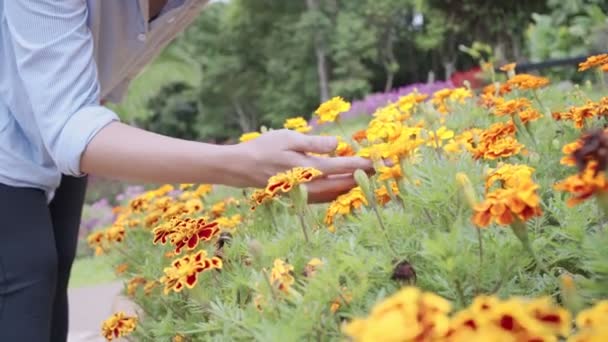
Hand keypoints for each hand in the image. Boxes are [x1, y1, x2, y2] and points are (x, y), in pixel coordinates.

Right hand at [229, 129, 372, 201]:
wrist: (242, 168)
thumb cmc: (264, 148)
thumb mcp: (289, 138)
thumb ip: (315, 143)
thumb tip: (338, 145)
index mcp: (308, 167)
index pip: (343, 167)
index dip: (363, 165)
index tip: (381, 162)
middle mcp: (309, 184)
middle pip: (343, 183)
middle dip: (364, 176)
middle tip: (382, 169)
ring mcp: (304, 193)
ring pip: (335, 193)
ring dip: (353, 185)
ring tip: (368, 178)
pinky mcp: (298, 195)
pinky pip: (324, 198)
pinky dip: (337, 193)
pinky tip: (344, 188)